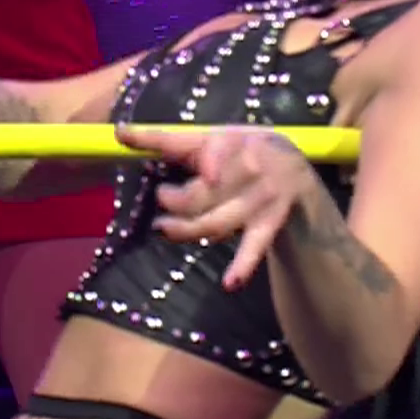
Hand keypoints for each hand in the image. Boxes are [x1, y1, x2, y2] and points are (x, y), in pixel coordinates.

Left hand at [116, 124, 324, 289]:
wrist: (296, 168)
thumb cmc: (240, 151)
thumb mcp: (213, 137)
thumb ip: (173, 142)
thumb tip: (122, 135)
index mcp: (228, 139)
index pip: (192, 144)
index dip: (161, 144)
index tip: (129, 140)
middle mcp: (247, 165)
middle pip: (201, 192)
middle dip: (175, 201)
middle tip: (163, 200)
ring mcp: (259, 197)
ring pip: (215, 221)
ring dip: (186, 231)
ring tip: (165, 229)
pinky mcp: (269, 222)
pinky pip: (255, 246)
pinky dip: (243, 265)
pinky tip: (230, 283)